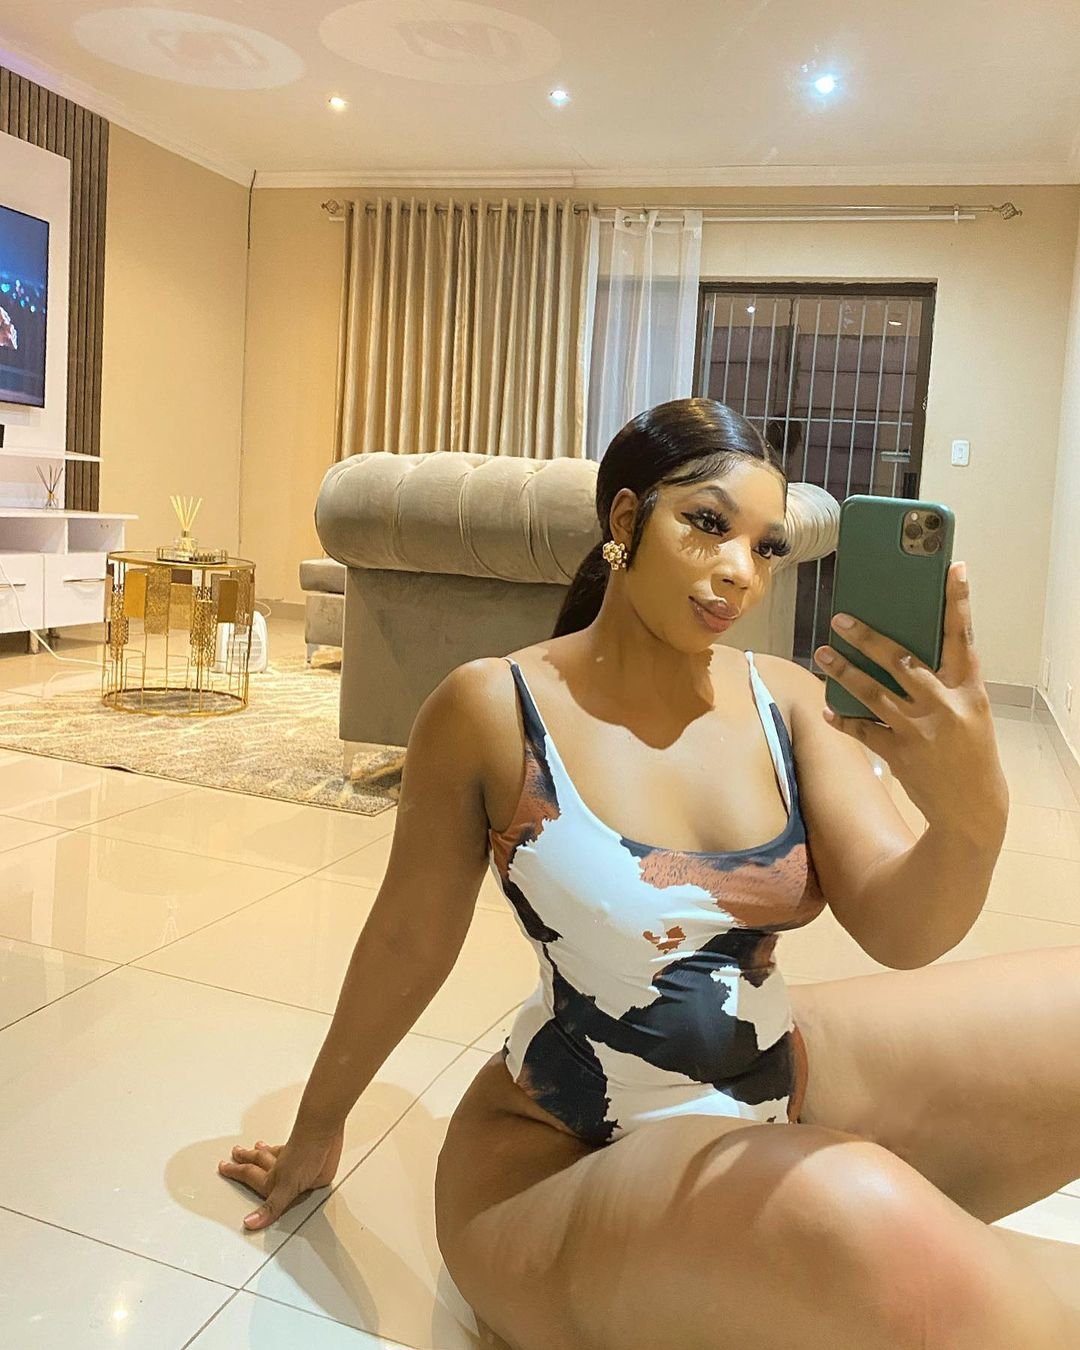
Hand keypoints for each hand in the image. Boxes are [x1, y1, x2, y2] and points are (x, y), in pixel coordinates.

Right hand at [217, 1125, 344, 1230]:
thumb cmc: (306, 1155)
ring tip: (257, 1146)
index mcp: (272, 1177)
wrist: (325, 1134)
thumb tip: (250, 1223)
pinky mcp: (309, 1155)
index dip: (235, 1173)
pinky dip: (285, 1148)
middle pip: (258, 1161)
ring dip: (263, 1151)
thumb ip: (271, 1208)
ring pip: (273, 1154)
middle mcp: (280, 1166)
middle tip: (235, 1153)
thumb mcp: (286, 1189)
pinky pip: (291, 1149)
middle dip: (246, 1159)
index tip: (223, 1167)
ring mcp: (294, 1159)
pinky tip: (287, 1146)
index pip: (249, 1175)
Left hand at [814, 562, 1007, 834]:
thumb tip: (903, 652)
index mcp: (969, 690)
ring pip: (872, 692)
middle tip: (841, 618)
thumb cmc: (971, 751)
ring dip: (843, 672)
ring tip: (822, 654)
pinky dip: (843, 719)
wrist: (973, 808)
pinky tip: (827, 711)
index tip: (953, 569)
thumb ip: (946, 683)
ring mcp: (919, 730)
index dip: (958, 602)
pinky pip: (862, 729)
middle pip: (901, 660)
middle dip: (868, 638)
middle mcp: (944, 705)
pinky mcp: (899, 753)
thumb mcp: (971, 712)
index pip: (963, 637)